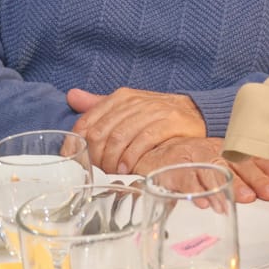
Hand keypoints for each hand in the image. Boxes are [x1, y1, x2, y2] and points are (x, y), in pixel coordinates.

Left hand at [68, 87, 205, 174]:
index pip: (87, 122)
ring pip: (120, 137)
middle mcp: (135, 102)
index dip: (78, 145)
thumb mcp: (127, 106)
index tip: (79, 163)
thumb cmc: (156, 114)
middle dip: (96, 157)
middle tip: (98, 171)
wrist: (196, 112)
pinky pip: (143, 141)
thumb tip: (72, 96)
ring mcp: (153, 111)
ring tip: (113, 173)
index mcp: (121, 97)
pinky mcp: (170, 121)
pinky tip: (128, 169)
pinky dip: (132, 158)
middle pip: (101, 132)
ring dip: (113, 161)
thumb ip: (99, 104)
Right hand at [133, 136, 268, 202]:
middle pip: (238, 166)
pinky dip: (197, 192)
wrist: (161, 150)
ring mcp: (195, 162)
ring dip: (230, 186)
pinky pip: (187, 182)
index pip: (253, 158)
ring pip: (215, 173)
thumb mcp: (223, 159)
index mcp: (229, 150)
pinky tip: (207, 203)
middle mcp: (215, 153)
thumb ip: (244, 172)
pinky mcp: (175, 173)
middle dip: (256, 180)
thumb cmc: (197, 158)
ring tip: (244, 198)